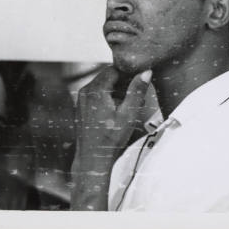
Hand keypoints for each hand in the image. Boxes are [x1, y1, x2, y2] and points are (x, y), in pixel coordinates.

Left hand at [70, 66, 151, 209]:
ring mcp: (82, 99)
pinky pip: (97, 94)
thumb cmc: (110, 139)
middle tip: (139, 94)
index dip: (129, 73)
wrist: (92, 159)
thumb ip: (137, 90)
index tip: (140, 80)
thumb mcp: (129, 114)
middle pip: (108, 76)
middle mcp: (86, 91)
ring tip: (131, 104)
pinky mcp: (82, 106)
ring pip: (104, 85)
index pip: (114, 69)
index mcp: (96, 90)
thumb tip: (146, 72)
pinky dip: (109, 97)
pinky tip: (120, 110)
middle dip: (124, 83)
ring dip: (118, 90)